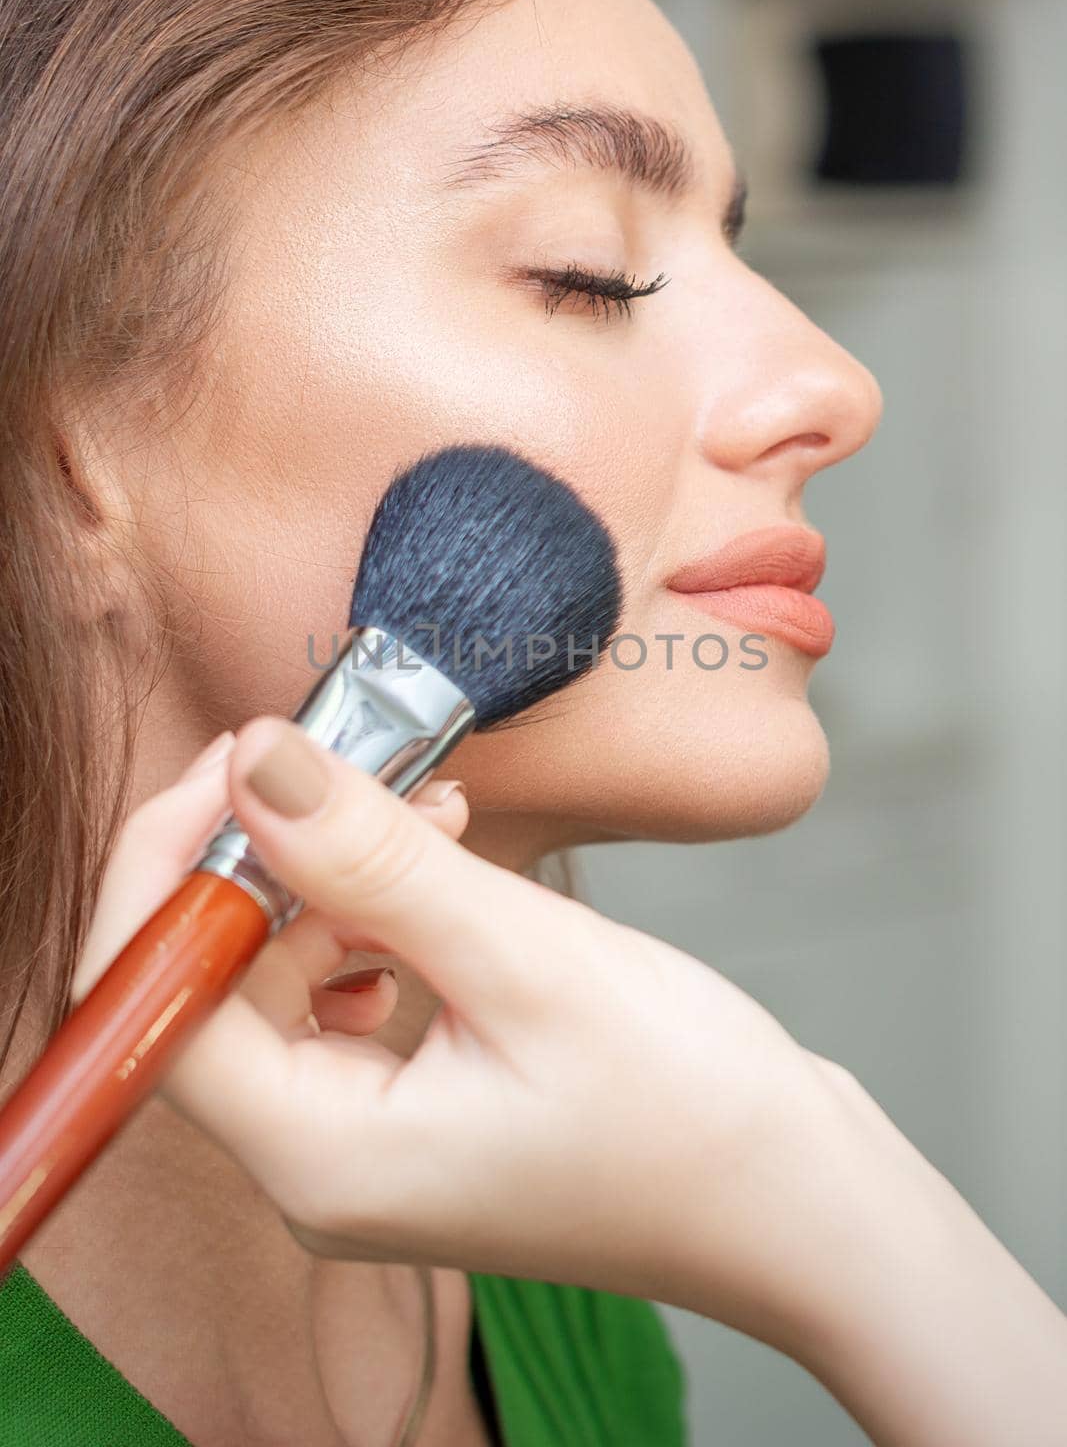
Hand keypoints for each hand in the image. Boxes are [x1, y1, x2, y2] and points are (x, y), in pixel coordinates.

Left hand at [75, 721, 1066, 1445]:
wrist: (805, 1202)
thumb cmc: (692, 1110)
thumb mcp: (524, 960)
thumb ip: (371, 860)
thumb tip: (255, 759)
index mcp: (317, 1158)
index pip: (156, 996)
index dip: (173, 860)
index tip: (241, 756)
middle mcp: (317, 1164)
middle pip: (211, 978)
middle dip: (267, 850)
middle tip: (350, 754)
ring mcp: (366, 1141)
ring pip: (279, 975)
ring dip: (330, 875)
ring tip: (428, 808)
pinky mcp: (414, 1107)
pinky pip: (344, 991)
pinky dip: (377, 913)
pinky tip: (442, 862)